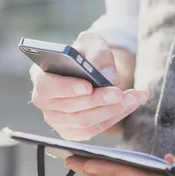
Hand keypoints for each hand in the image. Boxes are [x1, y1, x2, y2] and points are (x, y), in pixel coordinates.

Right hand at [30, 32, 147, 140]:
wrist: (93, 70)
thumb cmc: (87, 54)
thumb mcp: (93, 44)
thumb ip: (99, 54)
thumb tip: (107, 76)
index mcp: (40, 75)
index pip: (47, 86)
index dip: (67, 88)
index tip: (88, 86)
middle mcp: (44, 101)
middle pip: (70, 107)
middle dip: (98, 100)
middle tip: (120, 93)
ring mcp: (56, 119)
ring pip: (84, 121)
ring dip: (111, 110)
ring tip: (134, 97)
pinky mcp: (71, 132)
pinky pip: (94, 129)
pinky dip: (115, 117)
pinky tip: (131, 104)